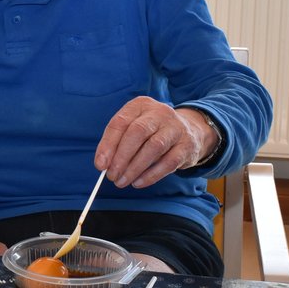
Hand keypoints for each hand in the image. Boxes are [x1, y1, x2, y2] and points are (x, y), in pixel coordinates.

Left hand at [94, 96, 216, 188]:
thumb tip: (103, 164)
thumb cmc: (152, 131)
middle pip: (137, 132)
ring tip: (122, 181)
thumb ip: (117, 143)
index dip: (108, 145)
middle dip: (121, 157)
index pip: (120, 122)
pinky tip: (138, 183)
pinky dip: (151, 175)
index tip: (100, 165)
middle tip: (112, 175)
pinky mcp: (187, 145)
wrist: (189, 131)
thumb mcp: (133, 128)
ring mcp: (176, 127)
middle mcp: (159, 112)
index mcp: (141, 105)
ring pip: (154, 147)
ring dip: (135, 168)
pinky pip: (169, 162)